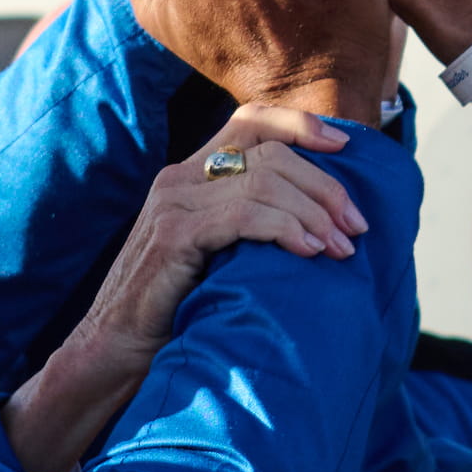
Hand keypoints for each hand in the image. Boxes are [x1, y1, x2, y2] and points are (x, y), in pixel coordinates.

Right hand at [5, 107, 371, 470]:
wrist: (114, 351)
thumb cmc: (173, 311)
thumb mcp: (215, 255)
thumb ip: (247, 225)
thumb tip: (318, 221)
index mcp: (191, 175)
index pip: (251, 120)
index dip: (301, 125)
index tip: (346, 147)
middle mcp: (180, 178)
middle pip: (271, 152)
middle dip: (325, 185)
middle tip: (356, 226)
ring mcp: (174, 203)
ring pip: (265, 180)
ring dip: (315, 212)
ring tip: (343, 247)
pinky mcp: (174, 235)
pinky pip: (245, 215)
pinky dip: (287, 229)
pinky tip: (311, 251)